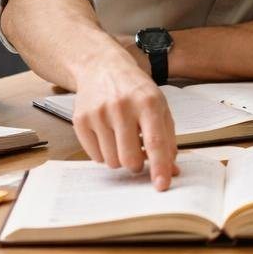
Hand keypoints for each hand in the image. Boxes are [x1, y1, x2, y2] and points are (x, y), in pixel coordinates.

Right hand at [71, 58, 179, 189]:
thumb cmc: (135, 90)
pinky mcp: (80, 120)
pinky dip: (104, 154)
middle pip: (130, 158)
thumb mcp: (159, 107)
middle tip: (138, 154)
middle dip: (137, 165)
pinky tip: (107, 135)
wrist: (102, 67)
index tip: (162, 186)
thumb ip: (168, 139)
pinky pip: (95, 157)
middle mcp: (122, 107)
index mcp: (148, 102)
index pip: (155, 141)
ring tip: (122, 140)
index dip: (160, 167)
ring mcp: (98, 113)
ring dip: (120, 159)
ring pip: (112, 161)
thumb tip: (172, 171)